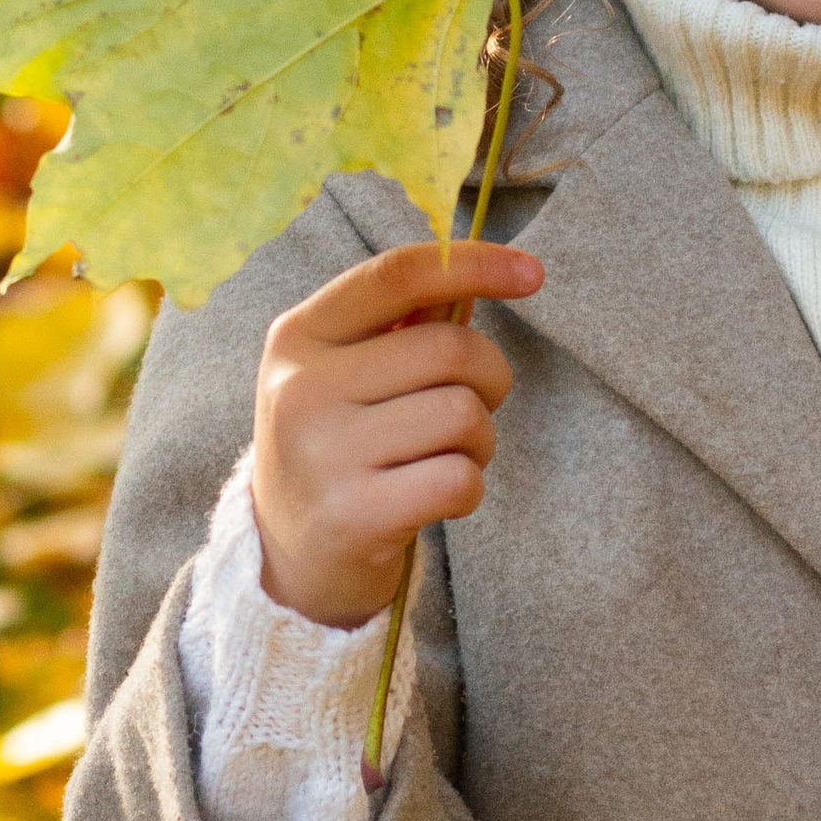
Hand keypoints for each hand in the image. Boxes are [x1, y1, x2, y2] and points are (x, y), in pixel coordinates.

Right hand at [250, 238, 543, 627]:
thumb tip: (482, 271)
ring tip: (445, 456)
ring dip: (480, 440)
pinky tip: (436, 497)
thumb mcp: (344, 374)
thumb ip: (402, 324)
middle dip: (489, 378)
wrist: (288, 556)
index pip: (396, 276)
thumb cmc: (339, 445)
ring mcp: (323, 454)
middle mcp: (301, 389)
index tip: (531, 272)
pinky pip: (460, 478)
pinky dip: (468, 487)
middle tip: (472, 407)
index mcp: (298, 336)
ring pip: (463, 415)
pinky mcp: (353, 515)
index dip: (473, 264)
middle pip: (450, 349)